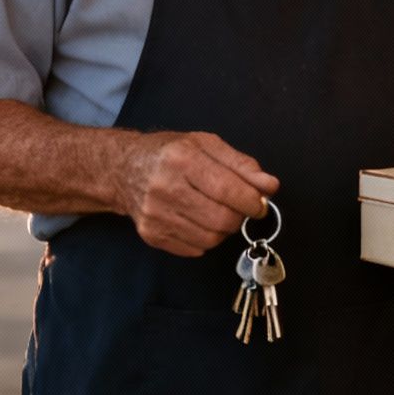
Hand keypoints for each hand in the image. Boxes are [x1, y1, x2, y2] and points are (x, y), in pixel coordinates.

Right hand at [118, 131, 279, 257]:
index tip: (259, 203)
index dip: (251, 201)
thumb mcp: (206, 145)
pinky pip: (195, 249)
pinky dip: (205, 238)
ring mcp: (155, 215)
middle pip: (220, 220)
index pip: (227, 190)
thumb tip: (270, 186)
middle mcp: (164, 188)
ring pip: (210, 238)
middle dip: (239, 217)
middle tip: (238, 207)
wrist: (124, 169)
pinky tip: (197, 220)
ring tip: (216, 211)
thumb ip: (241, 165)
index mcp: (181, 158)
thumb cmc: (170, 153)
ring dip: (223, 229)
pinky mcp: (151, 235)